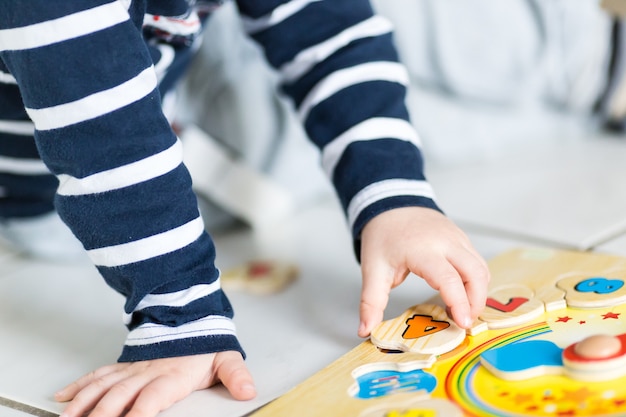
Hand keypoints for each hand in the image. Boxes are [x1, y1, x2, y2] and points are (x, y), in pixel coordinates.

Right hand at [55, 351, 254, 416]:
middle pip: (120, 395)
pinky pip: (98, 374)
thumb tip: (248, 390)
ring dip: (84, 403)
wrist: (189, 314)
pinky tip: (63, 398)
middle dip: (102, 414)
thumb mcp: (226, 357)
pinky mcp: (123, 365)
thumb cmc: (205, 344)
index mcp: (173, 375)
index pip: (153, 398)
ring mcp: (132, 368)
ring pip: (103, 386)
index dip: (139, 413)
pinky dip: (79, 386)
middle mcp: (148, 372)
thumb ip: (236, 375)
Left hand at [358, 207, 489, 336]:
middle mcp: (445, 242)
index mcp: (422, 250)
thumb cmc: (383, 236)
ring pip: (481, 268)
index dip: (459, 303)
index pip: (448, 278)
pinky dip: (476, 281)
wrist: (391, 204)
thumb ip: (371, 302)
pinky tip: (462, 294)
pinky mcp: (462, 238)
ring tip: (462, 312)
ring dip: (478, 292)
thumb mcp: (372, 269)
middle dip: (475, 302)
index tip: (462, 325)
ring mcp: (457, 238)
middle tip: (463, 323)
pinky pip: (478, 261)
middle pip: (475, 273)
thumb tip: (365, 331)